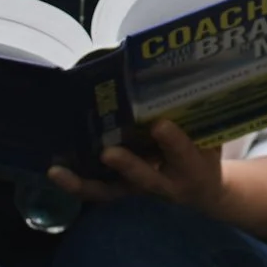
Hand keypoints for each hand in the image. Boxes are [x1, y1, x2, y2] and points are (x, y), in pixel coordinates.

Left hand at [47, 120, 226, 217]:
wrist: (204, 191)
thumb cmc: (204, 153)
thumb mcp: (211, 137)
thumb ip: (199, 116)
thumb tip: (187, 76)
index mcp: (192, 168)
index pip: (183, 154)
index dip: (172, 142)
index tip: (161, 125)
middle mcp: (164, 183)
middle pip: (143, 178)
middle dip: (127, 166)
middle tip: (108, 153)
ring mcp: (139, 190)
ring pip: (110, 191)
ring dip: (83, 183)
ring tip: (57, 172)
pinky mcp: (123, 191)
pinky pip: (98, 190)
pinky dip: (76, 183)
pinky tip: (54, 170)